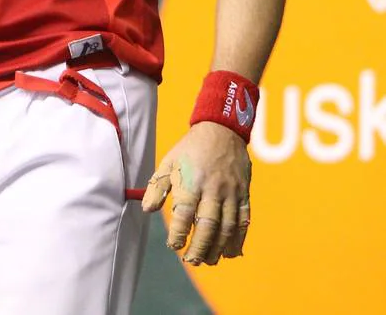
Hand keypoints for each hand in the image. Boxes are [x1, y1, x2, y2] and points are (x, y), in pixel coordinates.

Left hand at [141, 121, 252, 265]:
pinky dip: (238, 239)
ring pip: (227, 226)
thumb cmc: (189, 149)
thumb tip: (147, 209)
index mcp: (191, 180)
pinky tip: (230, 252)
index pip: (184, 212)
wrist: (221, 131)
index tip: (173, 245)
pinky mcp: (244, 194)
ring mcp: (231, 193)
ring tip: (208, 260)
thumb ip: (157, 187)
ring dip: (218, 247)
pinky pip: (243, 221)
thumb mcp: (168, 162)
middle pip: (207, 224)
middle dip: (199, 246)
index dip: (179, 231)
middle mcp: (212, 188)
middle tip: (191, 260)